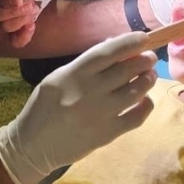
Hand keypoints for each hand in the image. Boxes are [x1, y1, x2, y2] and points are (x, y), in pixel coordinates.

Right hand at [0, 32, 157, 183]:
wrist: (33, 145)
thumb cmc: (43, 107)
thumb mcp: (57, 78)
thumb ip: (84, 65)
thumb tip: (114, 48)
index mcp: (74, 74)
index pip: (108, 52)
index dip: (129, 42)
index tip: (144, 38)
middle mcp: (90, 91)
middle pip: (127, 70)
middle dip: (144, 60)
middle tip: (150, 58)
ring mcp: (101, 113)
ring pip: (136, 92)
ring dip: (147, 80)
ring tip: (149, 75)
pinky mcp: (108, 134)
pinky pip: (137, 117)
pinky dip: (146, 106)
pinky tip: (145, 100)